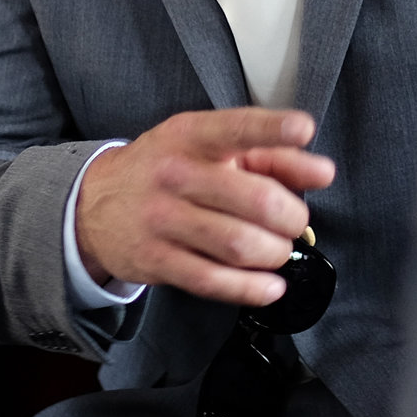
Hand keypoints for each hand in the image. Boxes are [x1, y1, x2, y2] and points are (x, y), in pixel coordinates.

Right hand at [74, 109, 334, 305]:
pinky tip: (270, 286)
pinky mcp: (155, 260)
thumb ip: (270, 155)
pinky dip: (252, 288)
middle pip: (255, 200)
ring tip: (277, 249)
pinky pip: (214, 281)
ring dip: (275, 253)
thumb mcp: (210, 148)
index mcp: (190, 136)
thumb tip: (321, 172)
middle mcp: (174, 174)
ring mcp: (162, 219)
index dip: (273, 129)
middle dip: (291, 217)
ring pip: (240, 245)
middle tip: (293, 221)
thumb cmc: (168, 169)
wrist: (94, 204)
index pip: (236, 128)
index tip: (303, 129)